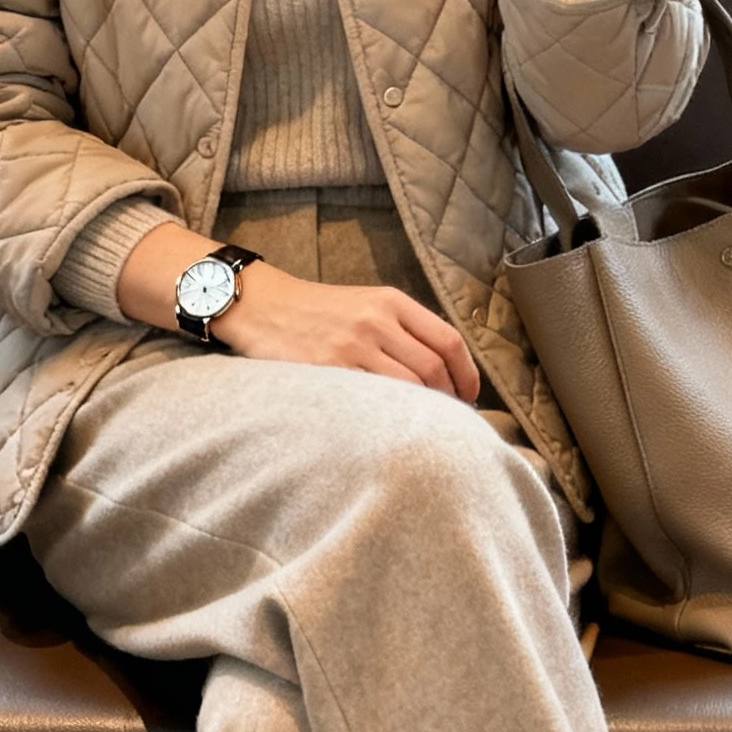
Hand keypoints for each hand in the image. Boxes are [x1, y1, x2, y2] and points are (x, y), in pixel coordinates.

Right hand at [113, 220, 477, 397]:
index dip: (467, 374)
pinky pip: (371, 400)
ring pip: (408, 388)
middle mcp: (376, 320)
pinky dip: (389, 418)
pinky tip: (389, 429)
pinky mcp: (326, 369)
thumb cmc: (316, 311)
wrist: (261, 305)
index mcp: (391, 302)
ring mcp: (351, 345)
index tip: (470, 396)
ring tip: (425, 429)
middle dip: (449, 400)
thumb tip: (443, 371)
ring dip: (424, 414)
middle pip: (434, 369)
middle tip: (450, 421)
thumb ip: (402, 329)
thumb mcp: (364, 303)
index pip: (448, 340)